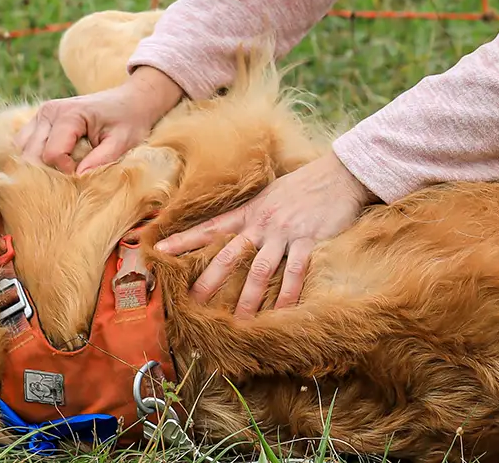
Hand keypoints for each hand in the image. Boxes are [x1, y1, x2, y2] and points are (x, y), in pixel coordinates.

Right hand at [16, 66, 183, 175]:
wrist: (131, 100)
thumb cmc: (129, 121)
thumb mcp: (123, 141)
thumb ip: (101, 159)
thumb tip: (78, 176)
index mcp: (70, 115)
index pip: (52, 155)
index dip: (65, 172)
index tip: (84, 174)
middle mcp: (49, 112)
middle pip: (30, 155)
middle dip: (46, 173)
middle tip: (69, 181)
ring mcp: (40, 115)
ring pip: (21, 151)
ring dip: (35, 167)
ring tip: (59, 173)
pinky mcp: (38, 121)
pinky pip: (23, 145)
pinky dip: (32, 159)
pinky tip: (50, 167)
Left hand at [156, 153, 374, 316]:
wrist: (338, 175)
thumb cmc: (303, 186)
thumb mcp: (270, 195)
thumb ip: (251, 214)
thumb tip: (232, 231)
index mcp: (250, 212)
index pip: (210, 227)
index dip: (184, 240)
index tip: (160, 251)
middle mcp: (263, 223)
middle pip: (229, 255)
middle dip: (209, 281)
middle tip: (192, 305)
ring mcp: (285, 232)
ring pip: (260, 270)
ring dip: (247, 298)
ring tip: (237, 323)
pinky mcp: (309, 240)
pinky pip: (296, 272)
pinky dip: (288, 294)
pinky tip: (281, 313)